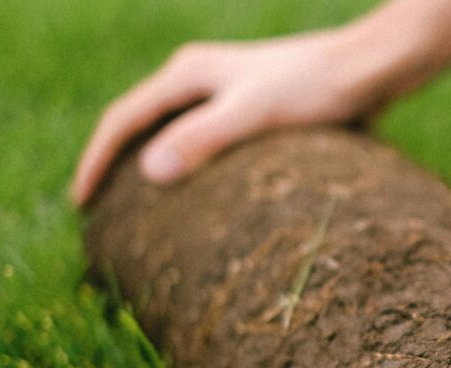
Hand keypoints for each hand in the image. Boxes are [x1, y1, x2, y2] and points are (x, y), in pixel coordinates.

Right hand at [70, 0, 450, 206]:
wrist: (368, 70)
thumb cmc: (315, 89)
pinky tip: (201, 202)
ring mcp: (226, 93)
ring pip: (172, 134)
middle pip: (141, 124)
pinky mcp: (253, 111)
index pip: (123, 119)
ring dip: (151, 169)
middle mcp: (200, 78)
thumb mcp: (255, 114)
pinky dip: (189, 171)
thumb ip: (204, 139)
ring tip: (140, 214)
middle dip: (116, 166)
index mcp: (188, 75)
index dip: (97, 162)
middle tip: (100, 215)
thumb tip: (150, 172)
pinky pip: (204, 144)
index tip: (81, 205)